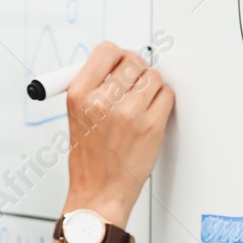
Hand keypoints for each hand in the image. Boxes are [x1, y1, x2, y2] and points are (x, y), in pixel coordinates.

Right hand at [64, 41, 173, 223]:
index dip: (117, 56)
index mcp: (79, 95)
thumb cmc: (89, 158)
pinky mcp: (151, 125)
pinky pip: (166, 95)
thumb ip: (94, 86)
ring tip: (139, 104)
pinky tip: (149, 114)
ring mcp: (129, 113)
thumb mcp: (76, 116)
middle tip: (133, 85)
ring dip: (150, 86)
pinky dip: (162, 101)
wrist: (99, 192)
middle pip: (133, 61)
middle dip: (136, 70)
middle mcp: (102, 101)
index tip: (119, 65)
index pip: (106, 51)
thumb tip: (119, 63)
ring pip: (153, 77)